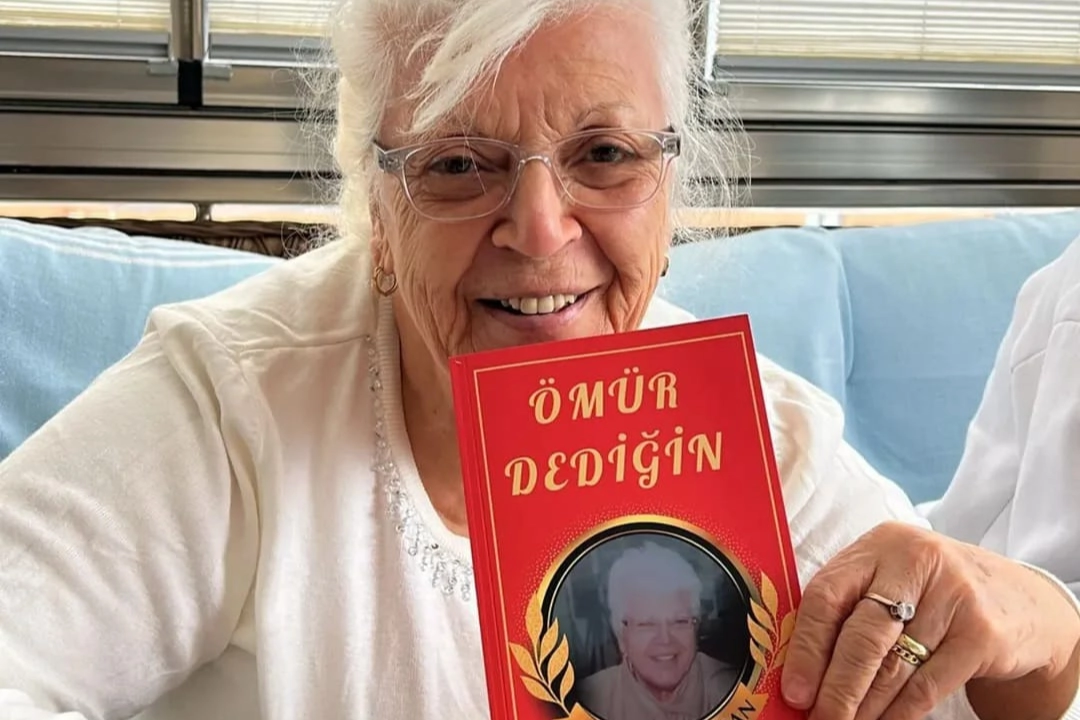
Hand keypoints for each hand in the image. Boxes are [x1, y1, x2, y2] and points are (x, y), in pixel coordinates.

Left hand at [780, 522, 1079, 719]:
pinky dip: (900, 712)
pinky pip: (928, 685)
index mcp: (879, 545)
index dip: (806, 646)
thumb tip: (800, 669)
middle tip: (819, 718)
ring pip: (895, 666)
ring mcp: (954, 595)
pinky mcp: (982, 632)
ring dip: (864, 706)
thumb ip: (847, 608)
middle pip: (862, 634)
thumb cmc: (931, 593)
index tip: (794, 688)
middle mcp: (915, 562)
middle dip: (836, 686)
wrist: (1021, 601)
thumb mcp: (890, 581)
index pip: (827, 594)